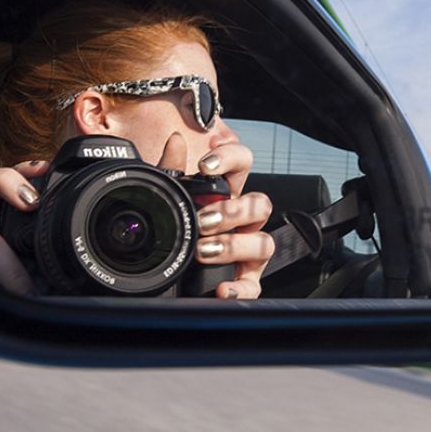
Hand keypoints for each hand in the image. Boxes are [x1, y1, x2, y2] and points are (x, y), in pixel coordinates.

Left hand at [159, 133, 273, 298]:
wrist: (166, 274)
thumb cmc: (176, 229)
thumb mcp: (170, 200)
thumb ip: (172, 172)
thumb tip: (175, 142)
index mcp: (227, 194)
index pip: (243, 164)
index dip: (230, 159)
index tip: (205, 166)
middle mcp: (243, 221)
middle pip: (261, 204)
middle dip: (233, 211)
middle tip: (203, 220)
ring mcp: (248, 252)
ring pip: (264, 242)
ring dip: (235, 245)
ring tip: (204, 251)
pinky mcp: (246, 281)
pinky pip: (253, 286)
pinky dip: (240, 289)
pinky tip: (221, 290)